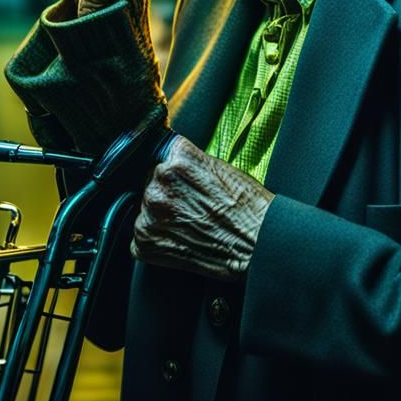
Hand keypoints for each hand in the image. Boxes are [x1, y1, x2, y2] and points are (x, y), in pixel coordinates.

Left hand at [131, 135, 273, 278]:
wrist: (258, 245)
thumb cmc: (247, 207)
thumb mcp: (218, 166)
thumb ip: (186, 161)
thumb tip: (167, 161)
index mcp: (177, 156)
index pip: (160, 156)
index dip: (174, 172)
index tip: (183, 182)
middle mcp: (159, 181)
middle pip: (150, 182)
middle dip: (167, 194)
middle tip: (192, 207)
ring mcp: (150, 212)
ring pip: (146, 209)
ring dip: (161, 217)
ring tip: (190, 225)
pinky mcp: (145, 241)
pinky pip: (142, 237)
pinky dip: (158, 240)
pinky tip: (182, 240)